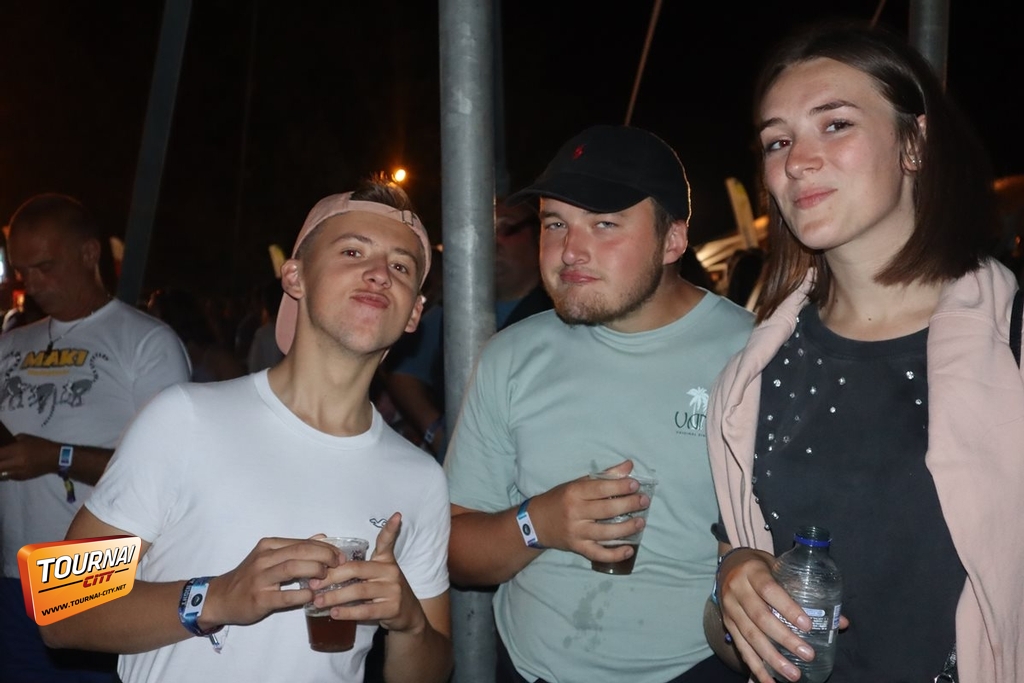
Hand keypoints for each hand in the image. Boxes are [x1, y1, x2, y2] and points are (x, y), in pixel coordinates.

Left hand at [0, 434, 58, 480]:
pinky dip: (6, 472)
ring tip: (4, 464)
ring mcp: (18, 472)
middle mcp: (15, 463)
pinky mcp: (21, 478)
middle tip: (1, 459)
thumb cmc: (42, 445)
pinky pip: (8, 476)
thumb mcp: (26, 437)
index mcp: (16, 451)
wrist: (56, 458)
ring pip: (1, 474)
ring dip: (1, 469)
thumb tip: (5, 444)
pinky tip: (11, 467)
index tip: (0, 452)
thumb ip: (13, 441)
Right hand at [202, 537, 341, 629]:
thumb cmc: (250, 577)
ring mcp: (260, 578)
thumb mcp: (270, 557)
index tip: (339, 555)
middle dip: (324, 556)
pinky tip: (312, 595)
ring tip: (326, 576)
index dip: (324, 547)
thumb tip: (322, 537)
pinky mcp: (259, 598)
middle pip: (299, 552)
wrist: (221, 598)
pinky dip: (301, 594)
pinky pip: (284, 595)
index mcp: (269, 546)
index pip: (302, 542)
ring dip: (314, 570)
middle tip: (338, 563)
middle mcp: (263, 558)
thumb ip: (296, 548)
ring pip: (292, 568)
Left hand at [310, 513, 427, 634]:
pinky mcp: (392, 608)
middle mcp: (391, 571)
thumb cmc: (384, 591)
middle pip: (357, 569)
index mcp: (386, 560)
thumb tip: (324, 563)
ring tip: (318, 601)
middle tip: (312, 583)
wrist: (407, 614)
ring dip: (335, 596)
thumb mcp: (376, 574)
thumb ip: (357, 566)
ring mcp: (393, 590)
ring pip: (359, 590)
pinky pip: (366, 609)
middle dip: (331, 576)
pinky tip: (334, 613)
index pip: (386, 541)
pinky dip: (347, 612)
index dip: (390, 528)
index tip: (396, 515)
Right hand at [527, 460, 650, 565]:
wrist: (536, 523)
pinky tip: (630, 549)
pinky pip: (599, 554)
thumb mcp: (577, 483)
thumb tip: (629, 466)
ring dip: (627, 528)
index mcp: (574, 493)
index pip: (600, 488)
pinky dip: (615, 554)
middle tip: (644, 501)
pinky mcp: (578, 548)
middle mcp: (575, 513)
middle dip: (629, 505)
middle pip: (606, 510)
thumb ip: (604, 476)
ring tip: (641, 522)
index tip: (635, 484)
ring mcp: (576, 532)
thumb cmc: (560, 499)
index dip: (620, 486)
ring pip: (605, 533)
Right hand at [716, 548, 849, 682]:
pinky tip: (769, 682)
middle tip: (808, 654)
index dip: (788, 608)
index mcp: (753, 571)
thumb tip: (841, 622)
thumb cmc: (763, 568)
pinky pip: (741, 648)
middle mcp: (737, 590)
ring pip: (750, 636)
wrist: (730, 564)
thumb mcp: (780, 569)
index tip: (808, 625)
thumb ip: (807, 592)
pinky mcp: (727, 624)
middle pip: (760, 617)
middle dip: (785, 639)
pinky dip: (755, 667)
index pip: (770, 589)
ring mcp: (730, 608)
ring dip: (772, 658)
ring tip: (793, 674)